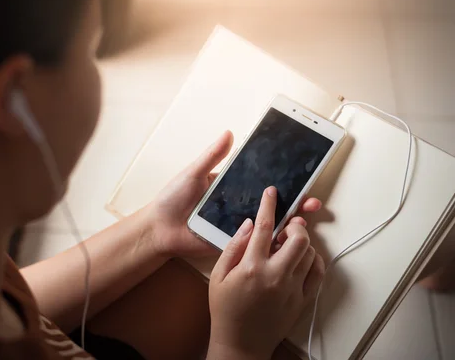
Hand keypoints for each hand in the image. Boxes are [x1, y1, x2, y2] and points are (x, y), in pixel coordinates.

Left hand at [146, 131, 322, 258]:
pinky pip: (254, 242)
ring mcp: (237, 225)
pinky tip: (286, 237)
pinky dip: (271, 241)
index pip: (262, 181)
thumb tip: (229, 133)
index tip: (301, 173)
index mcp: (233, 187)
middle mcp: (239, 206)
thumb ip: (212, 156)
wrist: (159, 228)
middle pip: (271, 204)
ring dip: (288, 221)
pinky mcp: (232, 242)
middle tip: (311, 199)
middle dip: (294, 202)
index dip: (282, 178)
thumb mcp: (193, 173)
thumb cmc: (173, 199)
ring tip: (304, 217)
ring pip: (267, 224)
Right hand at [207, 186, 324, 359]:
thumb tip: (250, 225)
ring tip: (289, 244)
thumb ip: (234, 247)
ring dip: (302, 242)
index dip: (269, 205)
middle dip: (294, 225)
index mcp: (251, 267)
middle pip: (297, 238)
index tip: (272, 193)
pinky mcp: (302, 300)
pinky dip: (315, 260)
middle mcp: (275, 275)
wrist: (240, 342)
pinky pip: (318, 273)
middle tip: (285, 226)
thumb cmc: (225, 309)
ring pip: (309, 253)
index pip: (265, 228)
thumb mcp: (219, 275)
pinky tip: (303, 258)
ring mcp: (292, 288)